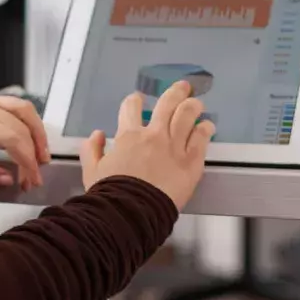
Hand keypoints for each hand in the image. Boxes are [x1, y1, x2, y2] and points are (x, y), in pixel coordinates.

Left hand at [0, 95, 49, 190]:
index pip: (10, 137)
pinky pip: (18, 107)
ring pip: (25, 110)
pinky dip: (30, 124)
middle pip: (21, 125)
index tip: (30, 180)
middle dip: (33, 153)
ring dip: (38, 134)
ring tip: (42, 158)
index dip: (26, 159)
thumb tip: (8, 179)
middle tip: (34, 178)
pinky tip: (34, 142)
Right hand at [79, 81, 214, 209]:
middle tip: (182, 87)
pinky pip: (201, 139)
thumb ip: (92, 150)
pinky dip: (205, 129)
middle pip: (167, 103)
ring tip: (196, 103)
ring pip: (187, 116)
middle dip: (175, 92)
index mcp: (129, 136)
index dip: (134, 100)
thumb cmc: (111, 194)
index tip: (137, 99)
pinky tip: (207, 126)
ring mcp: (174, 146)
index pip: (131, 107)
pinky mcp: (191, 161)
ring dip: (192, 106)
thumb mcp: (92, 171)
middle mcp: (153, 135)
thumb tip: (96, 136)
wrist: (132, 212)